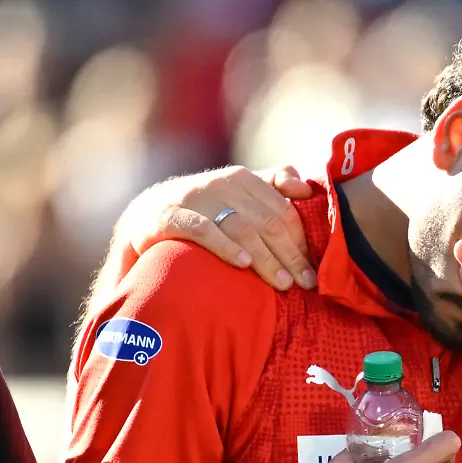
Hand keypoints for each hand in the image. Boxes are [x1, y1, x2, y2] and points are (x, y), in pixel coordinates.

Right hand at [120, 164, 316, 289]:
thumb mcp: (237, 194)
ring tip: (283, 283)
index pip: (283, 211)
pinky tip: (243, 263)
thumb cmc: (205, 209)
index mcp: (243, 178)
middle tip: (306, 284)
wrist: (147, 214)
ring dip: (266, 258)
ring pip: (241, 228)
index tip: (314, 269)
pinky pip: (203, 231)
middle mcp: (222, 183)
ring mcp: (195, 198)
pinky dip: (225, 246)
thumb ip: (274, 186)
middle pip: (267, 222)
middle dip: (290, 255)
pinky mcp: (170, 215)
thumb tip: (307, 189)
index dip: (302, 240)